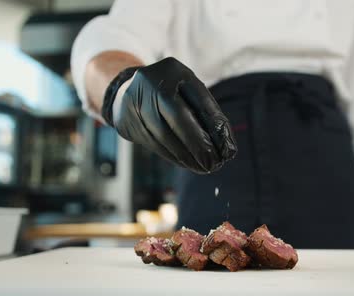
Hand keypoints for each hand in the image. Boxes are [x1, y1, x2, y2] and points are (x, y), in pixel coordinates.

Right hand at [111, 57, 236, 173]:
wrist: (126, 91)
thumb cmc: (169, 93)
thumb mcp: (187, 91)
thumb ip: (204, 111)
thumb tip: (225, 143)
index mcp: (175, 71)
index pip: (200, 100)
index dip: (215, 126)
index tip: (227, 149)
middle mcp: (152, 82)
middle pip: (178, 117)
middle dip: (197, 144)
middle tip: (212, 164)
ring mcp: (136, 102)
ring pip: (164, 135)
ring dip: (185, 155)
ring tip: (201, 167)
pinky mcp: (127, 121)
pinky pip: (153, 144)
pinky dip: (171, 156)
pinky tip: (184, 162)